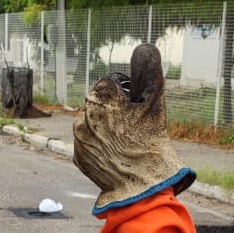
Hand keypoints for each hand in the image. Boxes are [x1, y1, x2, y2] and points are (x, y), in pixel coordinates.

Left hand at [73, 43, 193, 214]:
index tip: (137, 107)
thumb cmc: (151, 143)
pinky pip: (88, 143)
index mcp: (99, 97)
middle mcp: (83, 115)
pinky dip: (99, 145)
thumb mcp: (155, 103)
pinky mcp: (78, 156)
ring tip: (123, 141)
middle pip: (100, 103)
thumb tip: (145, 47)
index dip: (127, 94)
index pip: (111, 83)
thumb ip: (150, 71)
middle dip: (114, 110)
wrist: (142, 185)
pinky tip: (114, 153)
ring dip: (105, 126)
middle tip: (132, 126)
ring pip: (92, 122)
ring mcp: (78, 137)